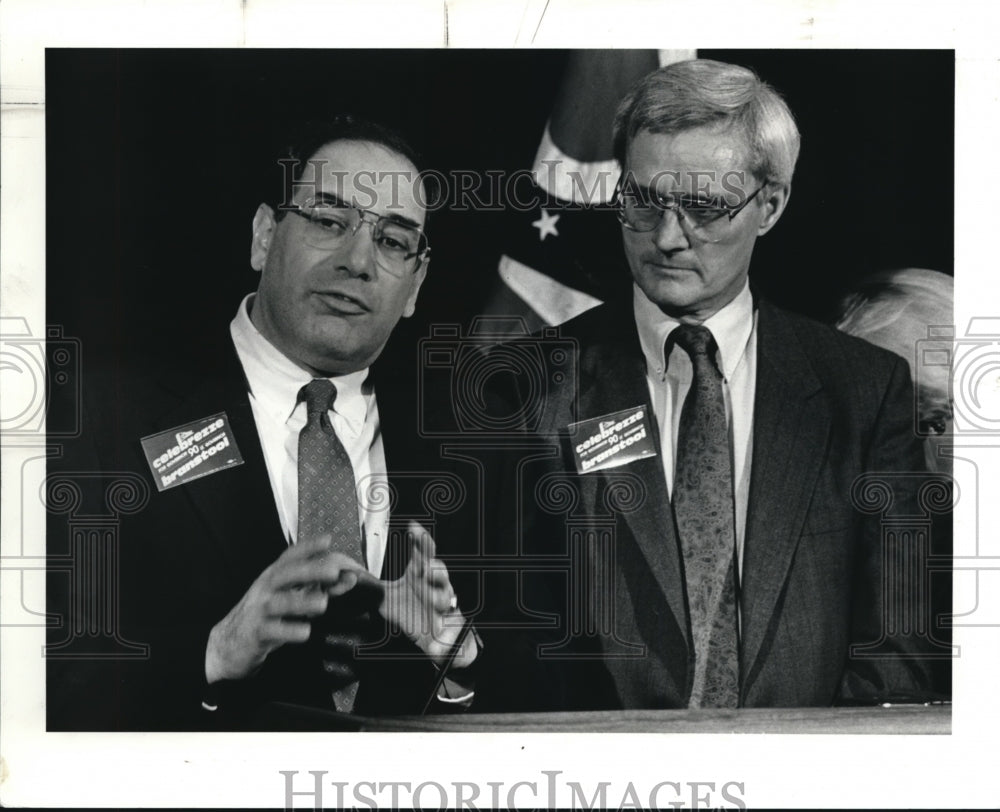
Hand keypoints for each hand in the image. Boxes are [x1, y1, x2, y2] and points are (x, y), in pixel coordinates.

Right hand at [205, 535, 371, 682]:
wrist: (228, 645)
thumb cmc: (265, 617)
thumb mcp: (291, 599)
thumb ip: (320, 588)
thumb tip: (350, 579)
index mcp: (273, 577)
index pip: (290, 557)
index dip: (308, 547)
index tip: (328, 540)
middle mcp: (265, 589)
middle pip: (286, 575)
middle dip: (310, 571)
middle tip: (333, 572)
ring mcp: (258, 611)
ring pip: (280, 603)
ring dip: (302, 602)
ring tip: (323, 604)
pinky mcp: (255, 633)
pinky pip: (273, 630)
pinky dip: (289, 630)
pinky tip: (305, 632)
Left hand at [379, 521, 476, 668]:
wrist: (435, 640)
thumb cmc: (413, 614)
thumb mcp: (389, 600)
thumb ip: (372, 588)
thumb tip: (348, 576)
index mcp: (421, 576)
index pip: (423, 552)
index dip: (420, 539)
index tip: (412, 527)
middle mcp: (436, 586)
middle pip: (439, 570)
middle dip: (434, 568)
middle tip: (426, 567)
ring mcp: (446, 605)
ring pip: (446, 596)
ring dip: (438, 596)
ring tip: (435, 601)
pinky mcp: (453, 628)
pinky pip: (452, 630)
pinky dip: (446, 637)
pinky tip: (438, 642)